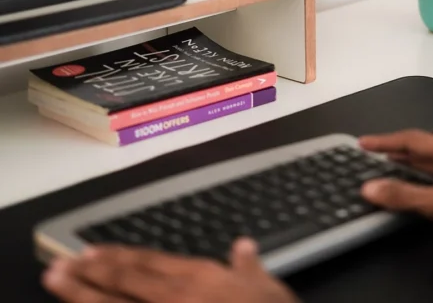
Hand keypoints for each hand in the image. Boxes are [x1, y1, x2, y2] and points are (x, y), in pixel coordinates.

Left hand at [42, 238, 298, 302]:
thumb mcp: (266, 287)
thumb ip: (250, 266)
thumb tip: (244, 245)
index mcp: (199, 278)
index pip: (150, 263)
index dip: (118, 258)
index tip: (91, 252)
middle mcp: (175, 298)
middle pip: (124, 283)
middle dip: (89, 274)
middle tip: (58, 266)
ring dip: (83, 295)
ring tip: (56, 283)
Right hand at [359, 130, 432, 258]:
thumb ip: (405, 196)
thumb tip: (369, 188)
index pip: (411, 139)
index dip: (385, 141)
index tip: (363, 143)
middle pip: (423, 149)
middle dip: (398, 153)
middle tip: (374, 158)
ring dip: (413, 168)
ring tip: (391, 172)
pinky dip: (429, 182)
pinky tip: (424, 194)